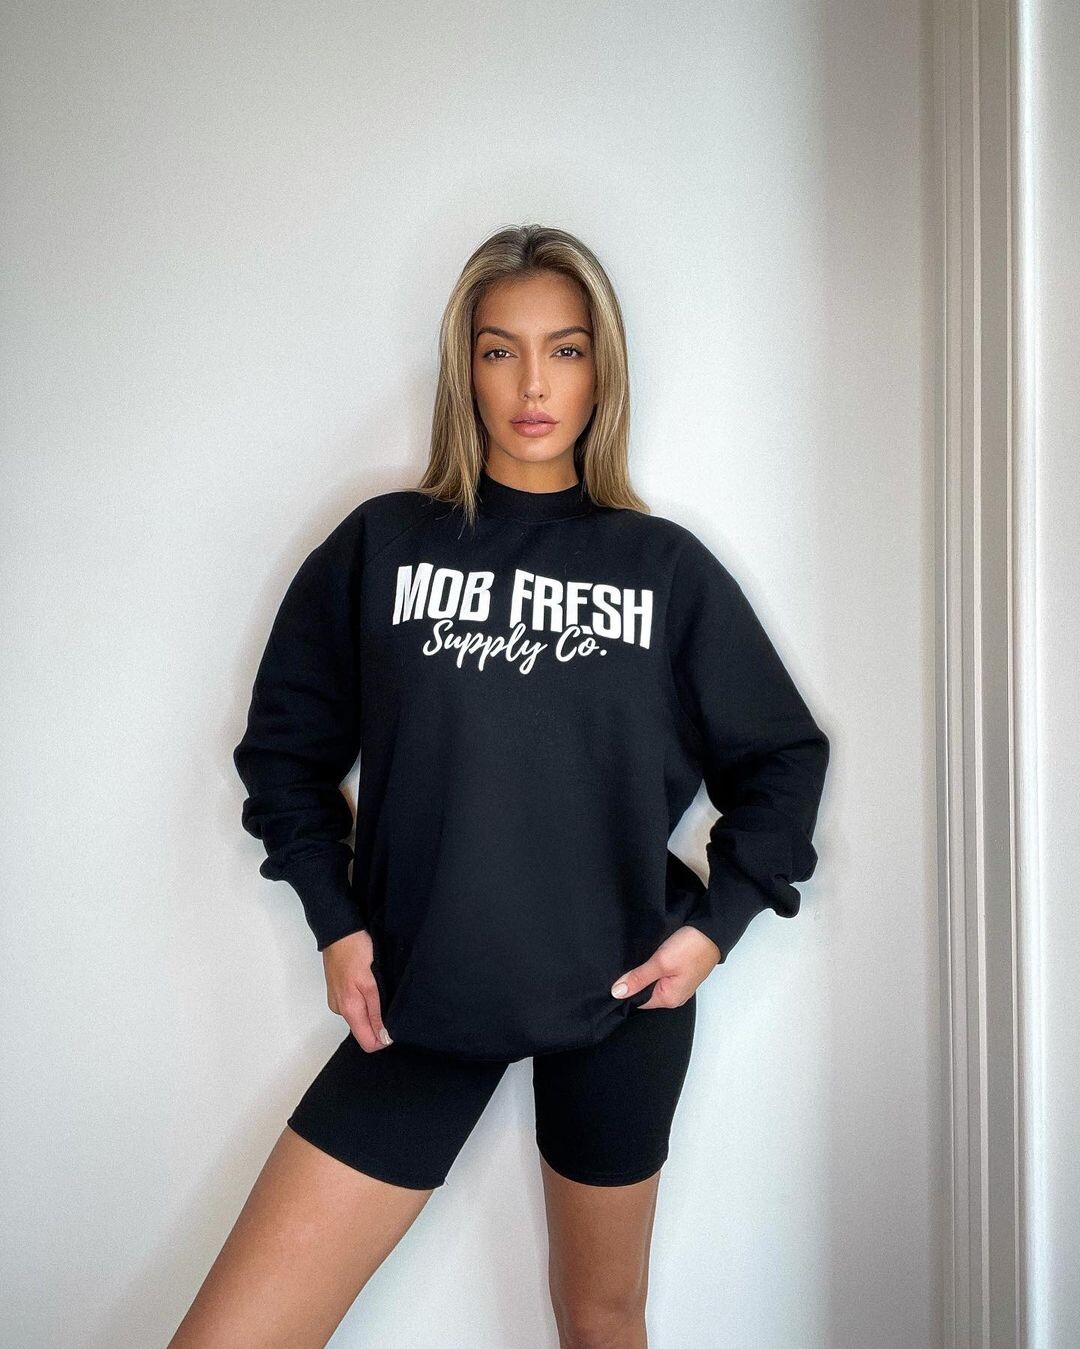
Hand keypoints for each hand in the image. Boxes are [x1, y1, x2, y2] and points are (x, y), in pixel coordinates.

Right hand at [322, 929, 392, 1051]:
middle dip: (379, 1022)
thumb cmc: (355, 951)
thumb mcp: (371, 982)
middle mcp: (341, 1010)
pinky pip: (355, 1005)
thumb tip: (383, 1037)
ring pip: (360, 1017)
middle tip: (389, 999)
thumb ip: (376, 1011)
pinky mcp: (339, 992)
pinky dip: (365, 1000)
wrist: (339, 932)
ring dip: (373, 1009)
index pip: (367, 1043)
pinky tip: (370, 984)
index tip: (395, 1024)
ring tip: (380, 988)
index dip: (383, 1039)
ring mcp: (338, 1001)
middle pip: (364, 1031)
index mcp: (349, 1009)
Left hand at [609, 926, 722, 1009]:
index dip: (625, 990)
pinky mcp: (680, 973)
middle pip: (645, 992)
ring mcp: (678, 984)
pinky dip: (654, 966)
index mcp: (669, 999)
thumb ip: (638, 978)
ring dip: (645, 971)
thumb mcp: (660, 962)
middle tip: (627, 964)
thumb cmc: (692, 948)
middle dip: (635, 979)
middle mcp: (674, 996)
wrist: (712, 931)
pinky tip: (652, 957)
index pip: (638, 1001)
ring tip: (640, 959)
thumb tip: (618, 992)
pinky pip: (661, 974)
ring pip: (652, 981)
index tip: (616, 977)